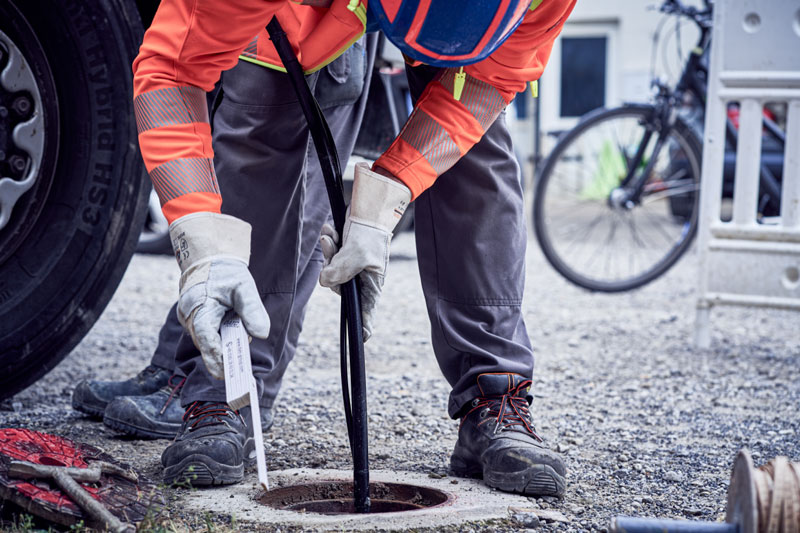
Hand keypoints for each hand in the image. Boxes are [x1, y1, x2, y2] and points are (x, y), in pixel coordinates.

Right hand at [170, 212, 269, 378]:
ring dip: (225, 347)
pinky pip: (209, 337)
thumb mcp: (244, 288)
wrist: (210, 260)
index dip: (216, 358)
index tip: (227, 375)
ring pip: (209, 343)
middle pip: (208, 345)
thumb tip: (262, 335)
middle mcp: (190, 318)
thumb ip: (253, 310)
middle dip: (224, 357)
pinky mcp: (196, 322)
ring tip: (242, 354)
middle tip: (240, 376)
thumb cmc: (227, 273)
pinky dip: (222, 341)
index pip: (207, 339)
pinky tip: (236, 340)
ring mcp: (191, 321)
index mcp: (199, 308)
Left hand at [319, 163, 410, 340]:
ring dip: (328, 252)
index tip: (364, 339)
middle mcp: (363, 278)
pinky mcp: (346, 254)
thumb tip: (325, 282)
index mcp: (373, 283)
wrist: (370, 206)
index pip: (368, 311)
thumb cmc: (370, 231)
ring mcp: (354, 266)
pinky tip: (330, 231)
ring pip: (332, 270)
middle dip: (331, 270)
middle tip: (331, 249)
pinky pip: (331, 256)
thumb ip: (340, 270)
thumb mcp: (356, 253)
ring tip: (330, 235)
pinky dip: (329, 244)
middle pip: (339, 287)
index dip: (365, 326)